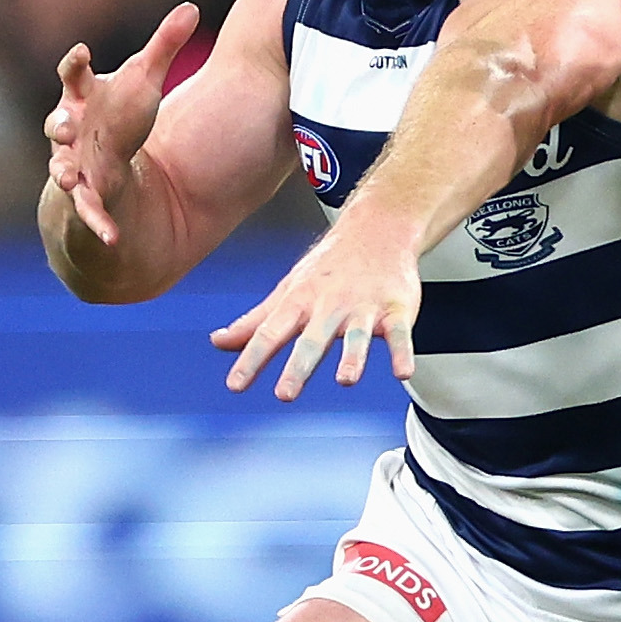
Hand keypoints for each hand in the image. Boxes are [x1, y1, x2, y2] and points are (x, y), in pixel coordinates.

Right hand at [45, 2, 199, 244]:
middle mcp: (71, 131)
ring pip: (62, 169)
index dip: (75, 64)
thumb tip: (192, 7)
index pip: (74, 76)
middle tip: (65, 124)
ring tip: (66, 177)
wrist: (106, 169)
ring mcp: (73, 166)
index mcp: (82, 98)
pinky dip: (98, 225)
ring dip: (62, 173)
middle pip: (59, 124)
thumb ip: (164, 46)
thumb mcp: (145, 82)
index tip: (83, 52)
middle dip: (60, 124)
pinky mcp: (86, 200)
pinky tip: (112, 237)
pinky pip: (88, 213)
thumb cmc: (121, 117)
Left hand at [210, 225, 419, 398]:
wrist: (377, 228)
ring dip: (351, 357)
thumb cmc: (329, 266)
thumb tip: (218, 342)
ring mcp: (363, 308)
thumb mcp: (287, 291)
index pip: (270, 334)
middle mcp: (329, 306)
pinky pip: (399, 333)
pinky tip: (402, 371)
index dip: (251, 359)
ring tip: (346, 379)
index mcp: (300, 303)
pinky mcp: (395, 310)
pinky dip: (402, 352)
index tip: (236, 385)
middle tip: (285, 393)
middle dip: (297, 366)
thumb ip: (255, 322)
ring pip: (356, 336)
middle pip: (311, 340)